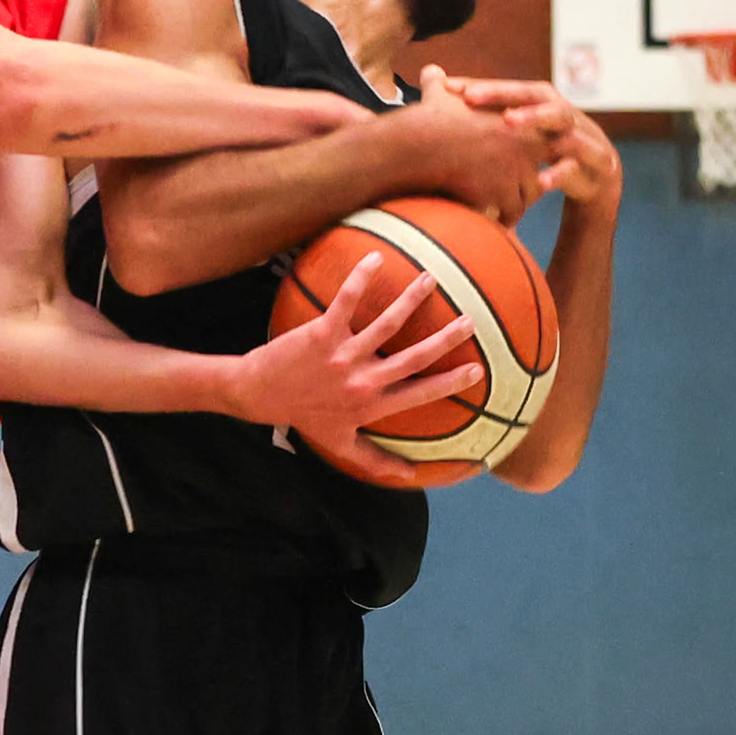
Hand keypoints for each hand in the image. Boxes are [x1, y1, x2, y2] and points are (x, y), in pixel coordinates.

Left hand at [226, 252, 484, 488]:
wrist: (259, 394)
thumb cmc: (303, 416)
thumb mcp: (341, 444)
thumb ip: (377, 461)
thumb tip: (410, 476)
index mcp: (370, 406)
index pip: (419, 394)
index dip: (449, 384)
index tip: (476, 370)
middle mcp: (361, 381)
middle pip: (413, 358)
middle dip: (444, 340)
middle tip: (469, 321)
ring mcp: (342, 356)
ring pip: (385, 324)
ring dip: (410, 300)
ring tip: (430, 279)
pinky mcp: (321, 332)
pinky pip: (345, 301)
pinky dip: (360, 278)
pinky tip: (375, 257)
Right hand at [407, 65, 548, 223]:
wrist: (420, 144)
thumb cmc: (427, 119)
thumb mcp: (437, 94)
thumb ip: (439, 83)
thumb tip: (429, 70)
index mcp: (516, 119)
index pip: (540, 138)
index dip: (530, 153)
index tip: (523, 163)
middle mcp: (523, 144)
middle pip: (540, 168)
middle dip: (533, 181)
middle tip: (522, 191)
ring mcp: (515, 170)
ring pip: (530, 195)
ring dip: (518, 204)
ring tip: (507, 212)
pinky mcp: (502, 192)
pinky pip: (512, 213)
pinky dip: (504, 220)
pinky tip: (493, 222)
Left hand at [442, 74, 621, 211]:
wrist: (596, 177)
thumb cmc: (547, 150)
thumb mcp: (522, 135)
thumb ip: (489, 116)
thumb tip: (437, 87)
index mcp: (546, 104)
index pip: (514, 89)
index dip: (485, 87)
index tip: (451, 87)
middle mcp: (565, 114)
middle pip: (538, 97)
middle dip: (506, 95)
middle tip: (472, 99)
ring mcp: (583, 136)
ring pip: (562, 122)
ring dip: (535, 119)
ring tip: (508, 122)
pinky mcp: (597, 165)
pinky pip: (578, 166)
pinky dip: (559, 173)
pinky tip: (540, 182)